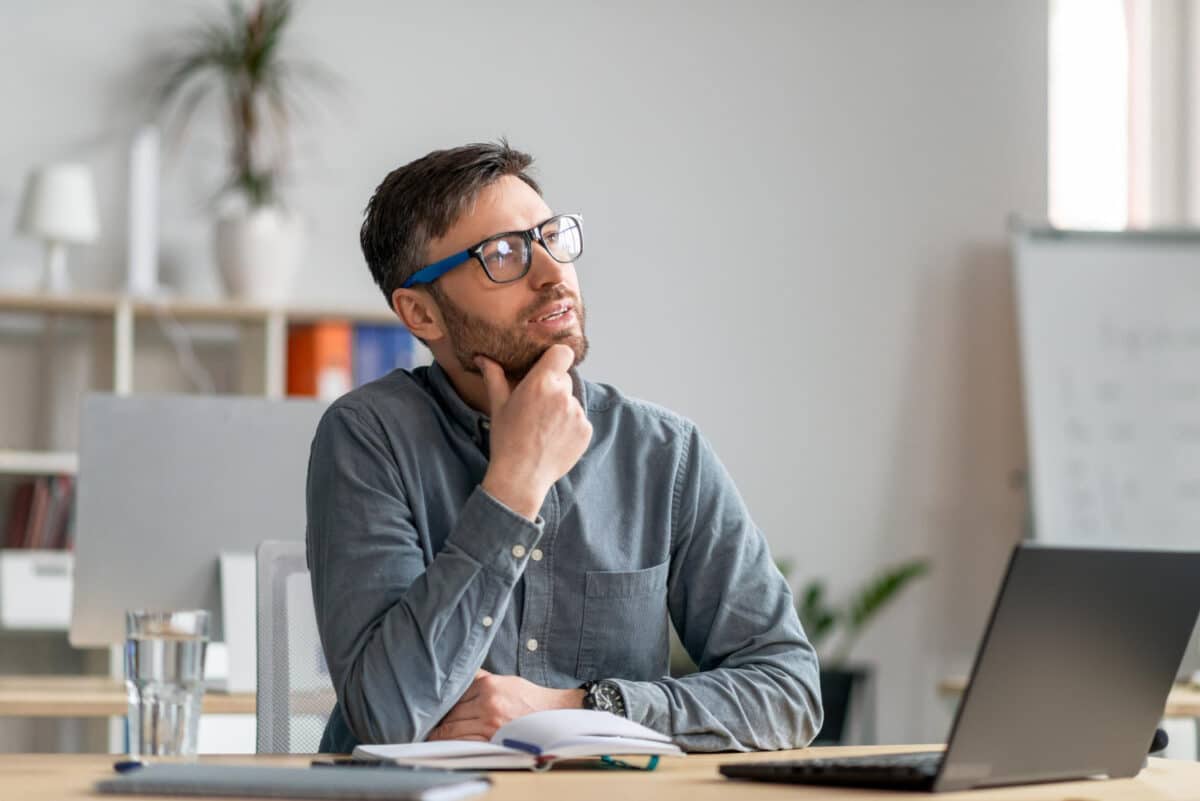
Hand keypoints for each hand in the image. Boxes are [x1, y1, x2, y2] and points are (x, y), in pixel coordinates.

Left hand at [427, 670, 584, 741]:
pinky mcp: (492, 739)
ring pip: (454, 728)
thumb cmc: (527, 698)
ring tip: (431, 732)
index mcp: (488, 685)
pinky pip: (465, 741)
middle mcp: (487, 703)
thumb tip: (461, 673)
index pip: (456, 693)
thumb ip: (481, 678)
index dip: (442, 700)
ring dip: (441, 732)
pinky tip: (445, 740)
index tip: (430, 704)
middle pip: (452, 711)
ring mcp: (489, 723)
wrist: (551, 714)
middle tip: (426, 720)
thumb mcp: (504, 680)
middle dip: (438, 717)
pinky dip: (453, 741)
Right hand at [477, 345, 592, 519]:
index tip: (548, 367)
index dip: (556, 358)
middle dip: (554, 388)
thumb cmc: (506, 439)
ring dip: (562, 409)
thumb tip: (483, 358)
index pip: (562, 352)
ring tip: (543, 428)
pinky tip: (553, 439)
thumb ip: (494, 376)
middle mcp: (563, 394)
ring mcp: (577, 413)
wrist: (521, 476)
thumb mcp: (498, 405)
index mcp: (541, 382)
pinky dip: (570, 427)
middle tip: (537, 407)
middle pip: (565, 379)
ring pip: (572, 401)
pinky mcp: (586, 430)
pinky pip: (580, 420)